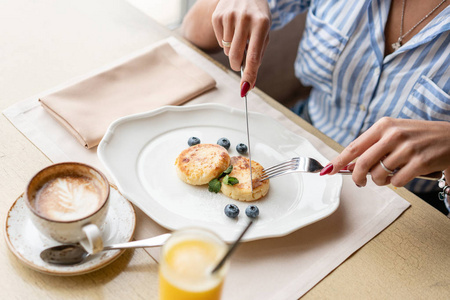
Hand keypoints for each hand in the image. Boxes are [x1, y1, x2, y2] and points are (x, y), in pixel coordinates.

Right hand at [211, 0, 270, 92]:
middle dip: (237, 65)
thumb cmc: (257, 16)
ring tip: (239, 36)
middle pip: (236, 56)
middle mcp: (245, 18)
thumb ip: (258, 55)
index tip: (245, 88)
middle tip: (240, 64)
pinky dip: (225, 41)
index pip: (254, 56)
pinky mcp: (217, 16)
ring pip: (227, 50)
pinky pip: (220, 42)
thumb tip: (249, 81)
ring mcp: (229, 16)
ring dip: (233, 50)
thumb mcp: (264, 32)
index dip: (249, 75)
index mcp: (261, 23)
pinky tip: (231, 29)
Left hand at [325, 117, 449, 186]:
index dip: (338, 161)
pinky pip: (396, 182)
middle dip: (357, 177)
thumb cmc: (417, 136)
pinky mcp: (419, 162)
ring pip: (379, 175)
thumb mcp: (393, 133)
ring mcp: (407, 148)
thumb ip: (371, 146)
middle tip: (359, 183)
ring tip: (388, 176)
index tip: (327, 171)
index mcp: (383, 126)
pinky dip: (395, 183)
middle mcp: (393, 135)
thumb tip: (348, 164)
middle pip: (362, 163)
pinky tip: (403, 175)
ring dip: (380, 181)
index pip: (354, 147)